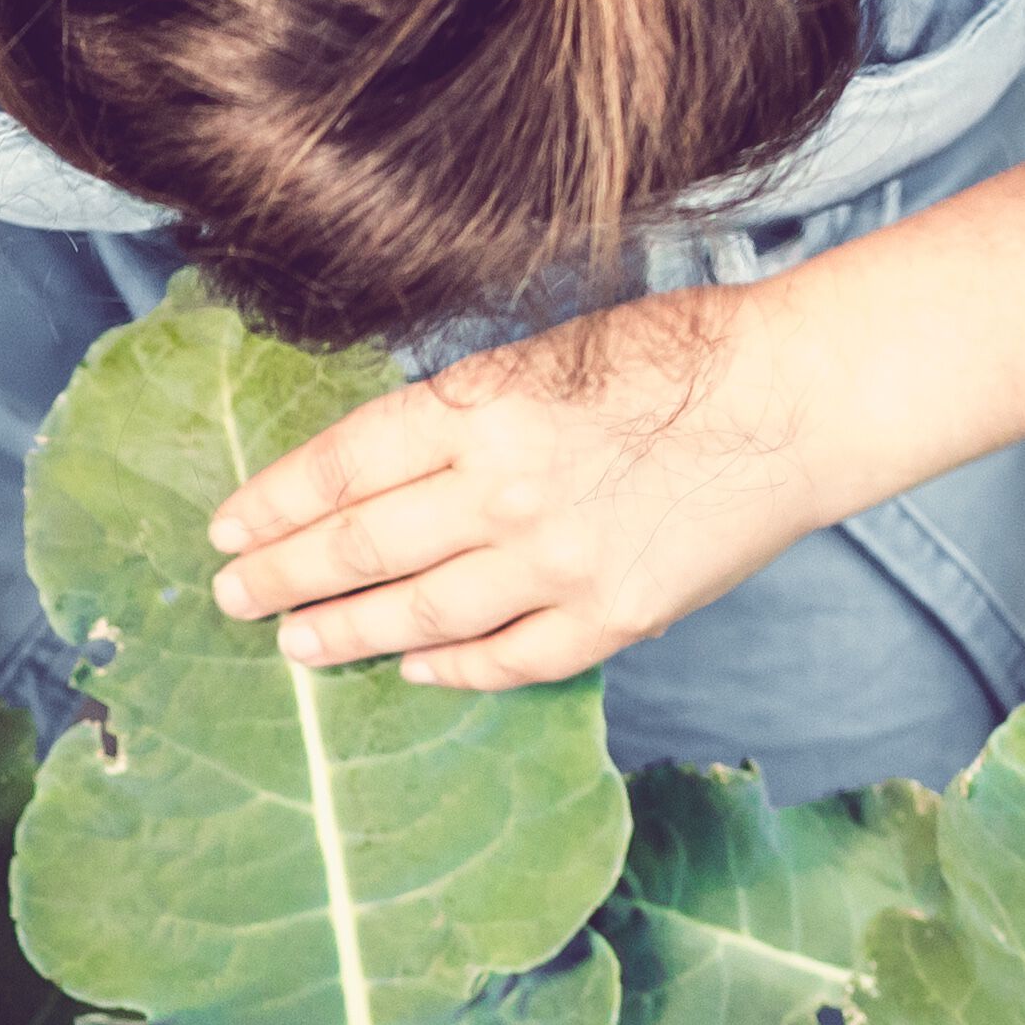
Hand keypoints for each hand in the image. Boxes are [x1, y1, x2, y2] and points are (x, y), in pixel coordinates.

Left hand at [203, 278, 856, 692]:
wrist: (796, 400)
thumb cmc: (674, 356)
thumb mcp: (545, 354)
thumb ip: (460, 414)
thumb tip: (371, 474)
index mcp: (481, 406)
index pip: (342, 467)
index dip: (273, 504)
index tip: (227, 529)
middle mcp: (505, 488)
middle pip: (361, 547)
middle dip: (281, 577)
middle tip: (232, 598)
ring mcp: (558, 562)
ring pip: (419, 615)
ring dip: (344, 633)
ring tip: (295, 644)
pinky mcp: (611, 616)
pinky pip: (507, 660)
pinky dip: (449, 670)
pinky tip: (410, 669)